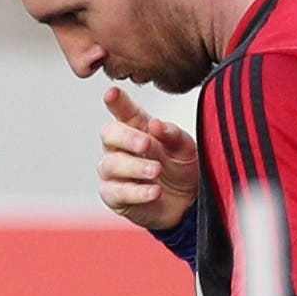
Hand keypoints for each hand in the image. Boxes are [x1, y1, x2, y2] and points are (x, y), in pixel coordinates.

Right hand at [97, 86, 198, 229]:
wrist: (187, 202)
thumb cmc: (182, 167)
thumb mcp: (185, 148)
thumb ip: (172, 135)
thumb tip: (155, 124)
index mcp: (137, 128)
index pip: (123, 110)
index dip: (116, 101)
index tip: (112, 93)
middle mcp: (120, 147)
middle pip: (109, 134)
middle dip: (127, 137)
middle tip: (147, 144)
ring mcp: (114, 172)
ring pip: (110, 164)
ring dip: (135, 167)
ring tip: (157, 170)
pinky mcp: (114, 196)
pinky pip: (116, 192)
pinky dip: (136, 192)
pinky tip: (155, 191)